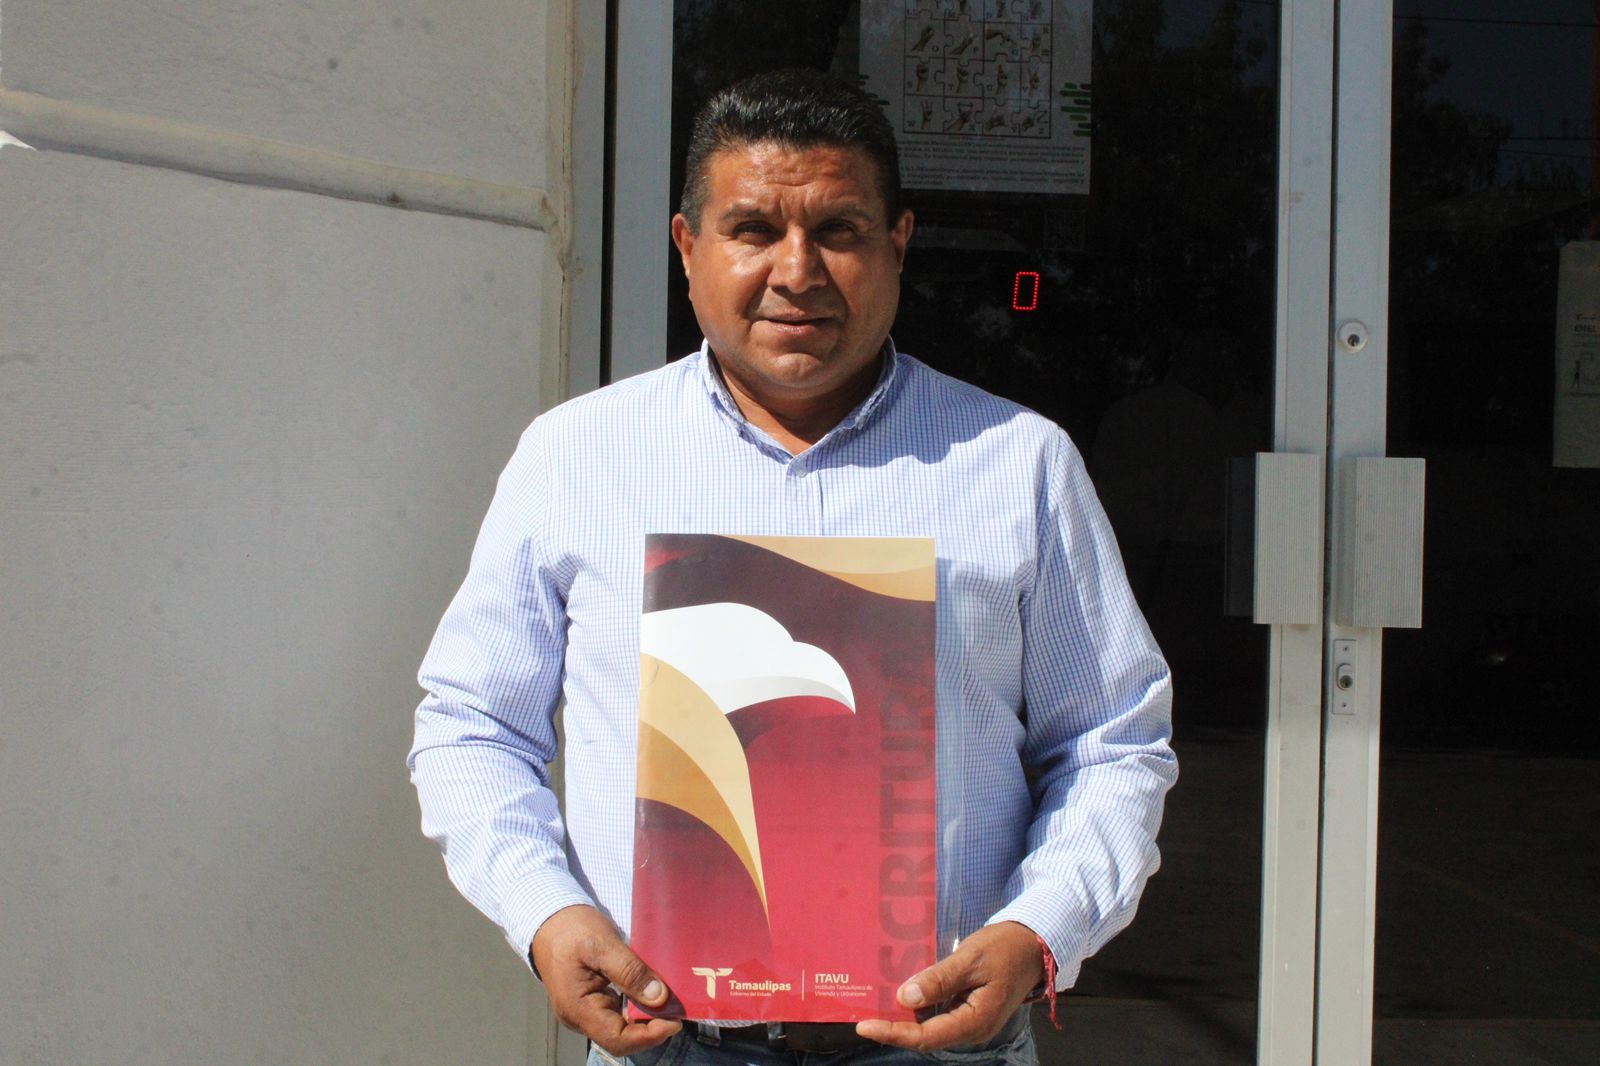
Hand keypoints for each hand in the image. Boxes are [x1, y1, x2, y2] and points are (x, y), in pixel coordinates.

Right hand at [530, 904, 682, 1055]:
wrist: (548, 917)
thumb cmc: (572, 929)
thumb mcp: (603, 944)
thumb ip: (630, 972)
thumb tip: (660, 998)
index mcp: (577, 1008)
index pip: (617, 1038)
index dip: (649, 1036)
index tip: (675, 1020)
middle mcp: (579, 1016)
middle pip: (619, 1037)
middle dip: (651, 1028)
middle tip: (677, 1010)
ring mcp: (583, 1010)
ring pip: (619, 1026)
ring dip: (645, 1018)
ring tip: (669, 1002)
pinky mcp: (590, 1000)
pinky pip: (615, 1013)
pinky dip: (636, 1007)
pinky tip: (652, 994)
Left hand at [854, 921, 1044, 1051]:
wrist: (1034, 945)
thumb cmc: (1006, 948)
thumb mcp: (970, 959)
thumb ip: (939, 980)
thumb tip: (905, 998)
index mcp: (975, 1022)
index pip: (925, 1036)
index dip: (893, 1033)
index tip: (865, 1025)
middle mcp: (971, 1029)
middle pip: (925, 1036)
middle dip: (894, 1027)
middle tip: (863, 1014)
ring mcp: (970, 1021)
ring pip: (930, 1026)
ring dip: (904, 1018)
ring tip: (875, 1003)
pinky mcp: (969, 1011)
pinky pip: (939, 1014)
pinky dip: (919, 1006)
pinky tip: (902, 992)